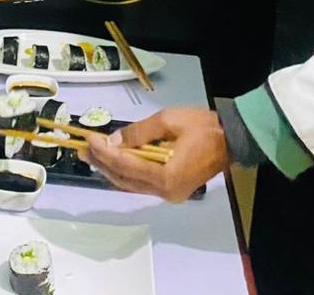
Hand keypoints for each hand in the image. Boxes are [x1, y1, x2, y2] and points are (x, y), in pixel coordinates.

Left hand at [83, 106, 228, 202]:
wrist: (231, 139)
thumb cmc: (202, 127)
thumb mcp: (168, 120)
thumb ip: (139, 132)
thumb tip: (114, 141)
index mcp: (166, 177)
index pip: (126, 166)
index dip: (105, 152)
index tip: (90, 139)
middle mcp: (165, 191)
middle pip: (125, 179)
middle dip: (102, 164)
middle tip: (82, 149)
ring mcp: (169, 194)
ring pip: (130, 184)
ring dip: (110, 169)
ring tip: (92, 155)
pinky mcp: (171, 189)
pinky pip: (141, 183)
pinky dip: (125, 172)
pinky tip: (113, 162)